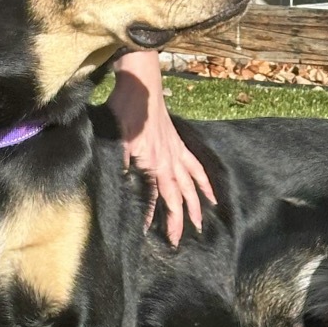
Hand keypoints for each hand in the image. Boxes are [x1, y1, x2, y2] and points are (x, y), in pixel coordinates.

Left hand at [105, 50, 216, 245]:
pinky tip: (211, 194)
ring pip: (190, 186)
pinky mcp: (178, 144)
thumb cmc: (125, 109)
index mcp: (152, 162)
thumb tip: (123, 188)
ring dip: (196, 206)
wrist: (140, 84)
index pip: (155, 197)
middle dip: (178, 221)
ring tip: (201, 225)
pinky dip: (204, 181)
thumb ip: (121, 163)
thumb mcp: (116, 137)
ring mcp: (176, 153)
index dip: (152, 217)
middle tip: (178, 242)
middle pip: (177, 197)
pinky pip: (195, 167)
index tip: (148, 235)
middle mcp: (168, 161)